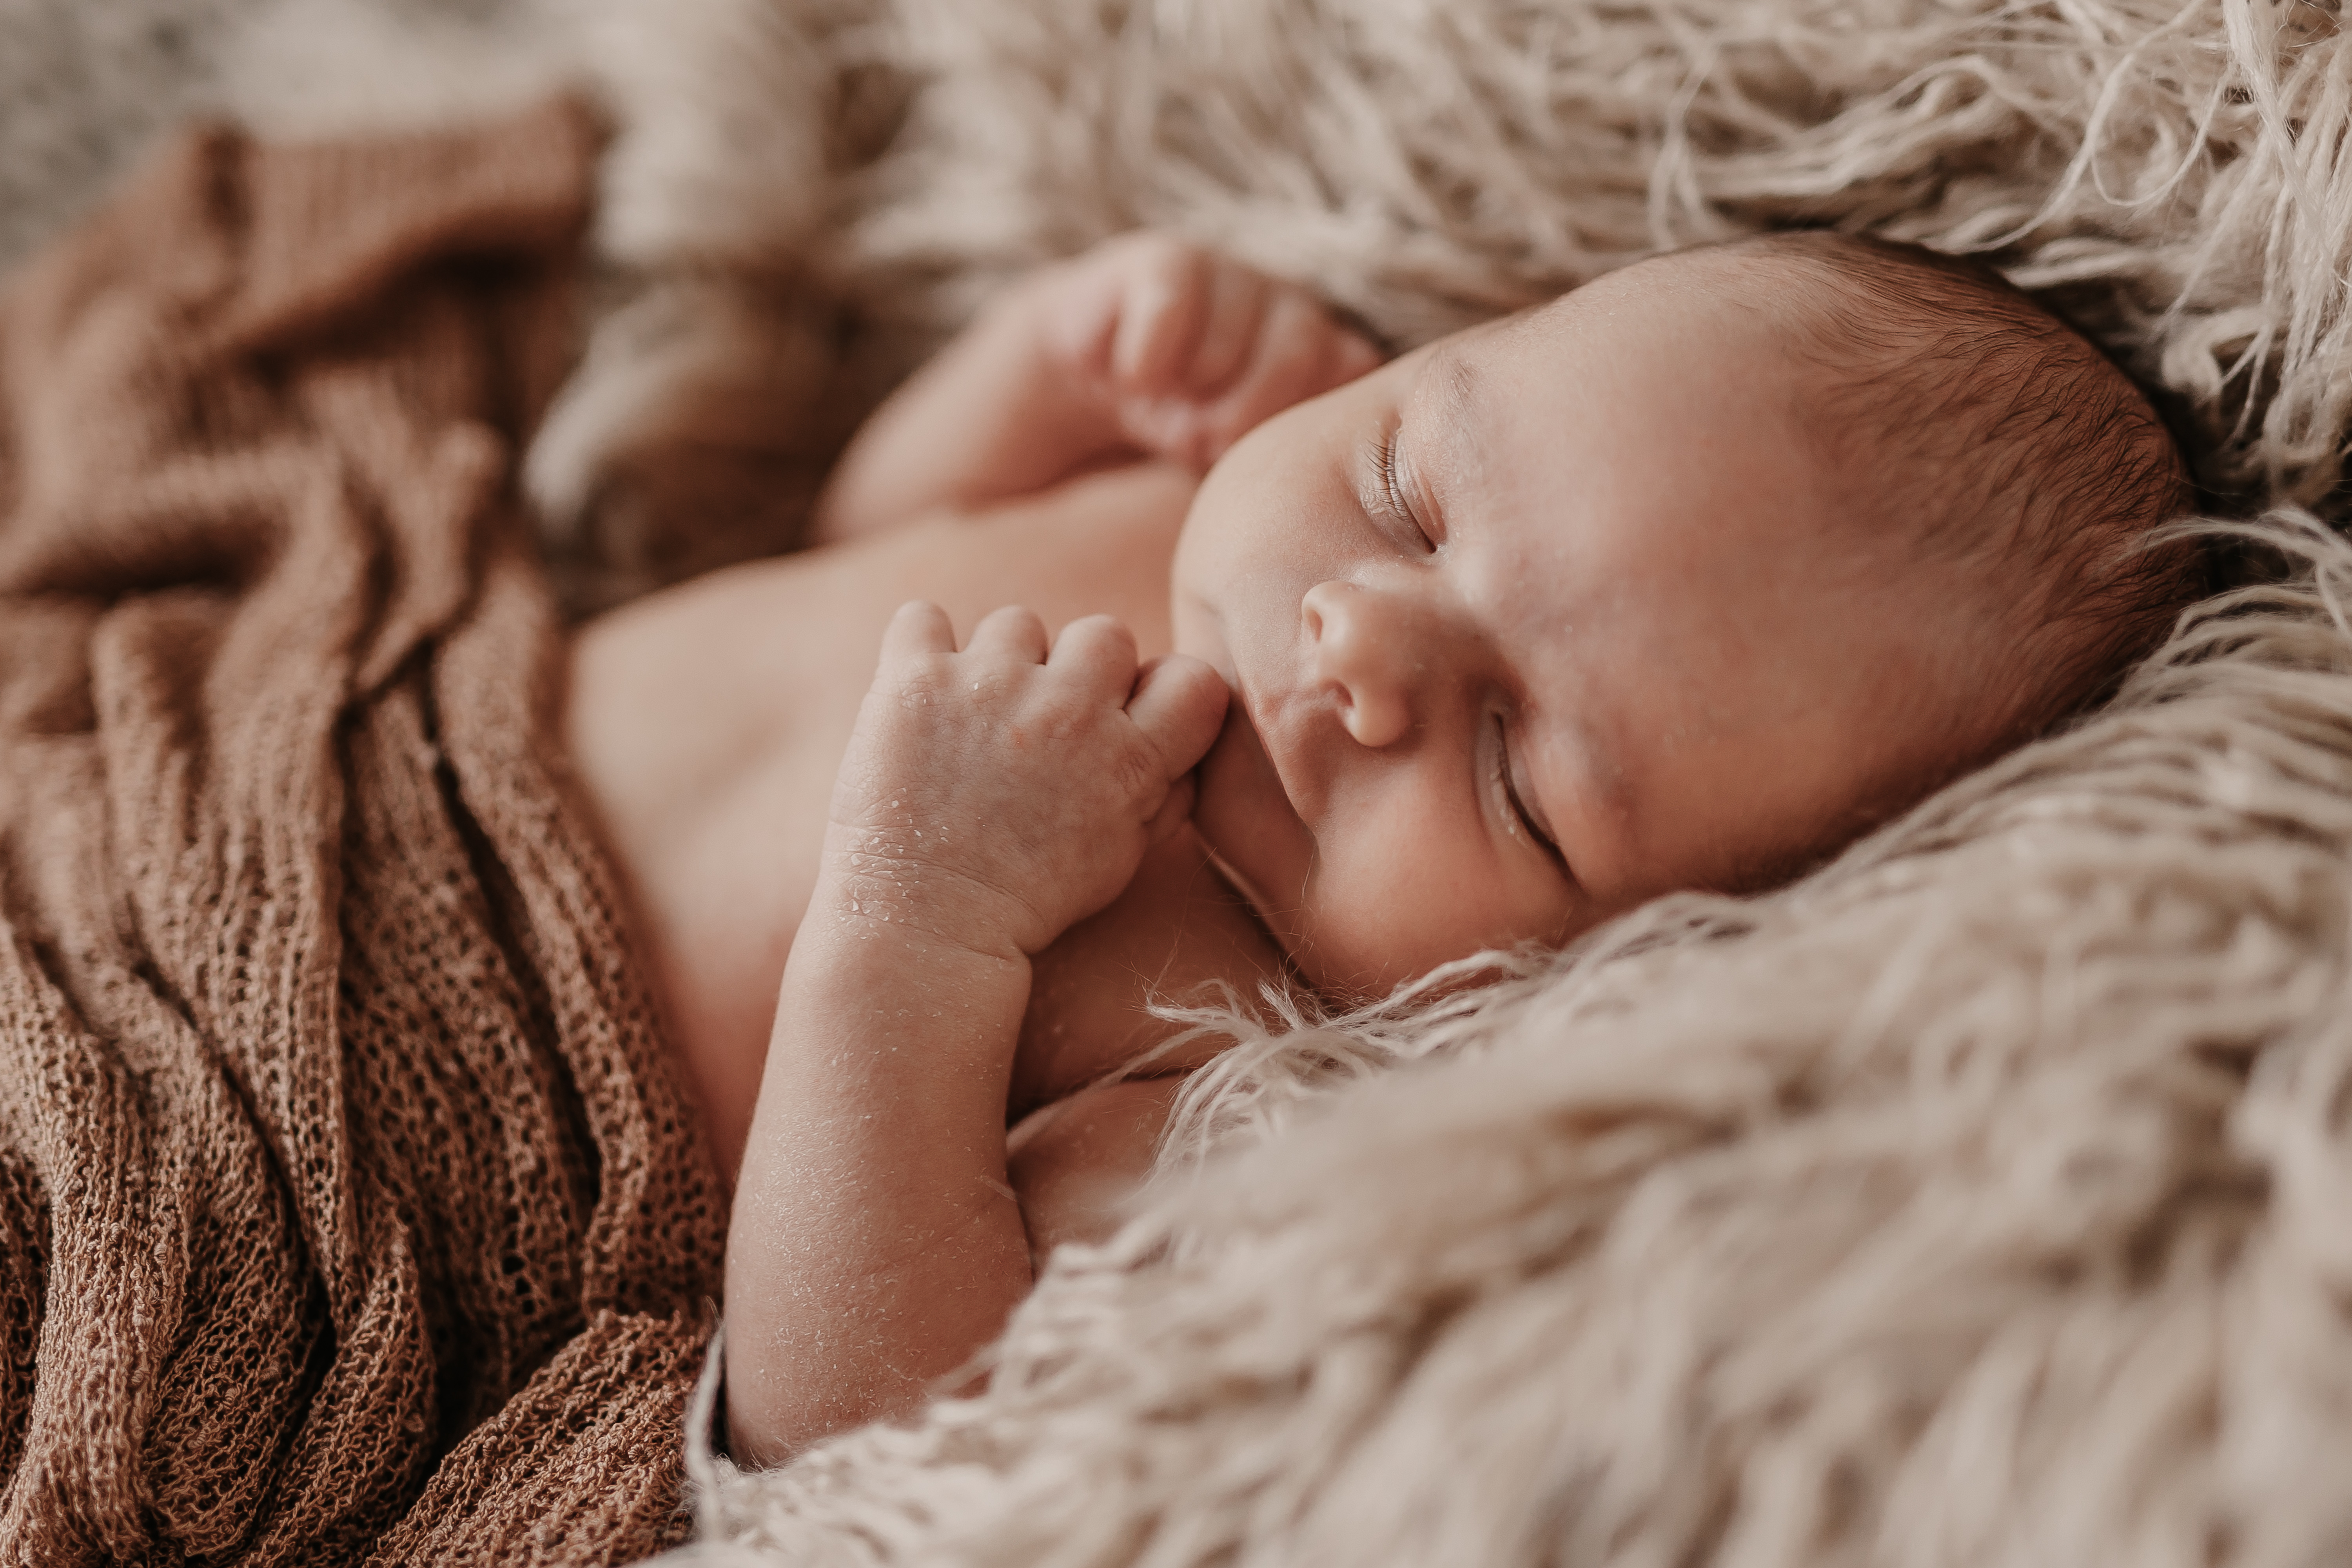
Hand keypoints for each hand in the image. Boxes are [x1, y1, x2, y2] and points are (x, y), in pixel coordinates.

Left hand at [818, 603, 1228, 959]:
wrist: (926, 929)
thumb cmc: (1028, 904)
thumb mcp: (1120, 859)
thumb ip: (1166, 798)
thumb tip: (1185, 753)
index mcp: (1130, 757)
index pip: (1193, 678)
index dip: (1158, 691)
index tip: (1124, 718)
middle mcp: (1069, 709)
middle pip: (1105, 634)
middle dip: (1078, 671)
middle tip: (1040, 724)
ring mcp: (991, 687)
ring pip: (1017, 624)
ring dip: (1000, 664)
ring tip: (972, 724)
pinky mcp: (916, 681)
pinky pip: (924, 619)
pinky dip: (922, 648)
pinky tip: (921, 698)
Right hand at [1042, 232, 1383, 470]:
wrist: (1098, 376)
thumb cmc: (1184, 423)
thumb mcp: (1242, 455)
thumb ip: (1295, 458)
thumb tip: (1317, 489)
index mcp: (1323, 349)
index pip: (1353, 365)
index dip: (1303, 416)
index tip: (1260, 451)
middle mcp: (1288, 305)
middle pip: (1300, 353)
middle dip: (1241, 414)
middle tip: (1201, 439)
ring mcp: (1234, 275)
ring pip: (1228, 341)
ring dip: (1188, 390)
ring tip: (1165, 404)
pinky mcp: (1168, 262)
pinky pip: (1170, 310)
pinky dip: (1145, 361)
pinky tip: (1132, 378)